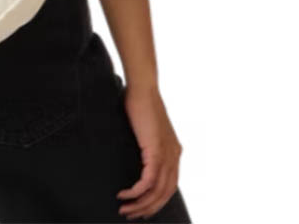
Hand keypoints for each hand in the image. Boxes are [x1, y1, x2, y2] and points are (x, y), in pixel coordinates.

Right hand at [116, 83, 182, 219]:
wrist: (143, 87)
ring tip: (125, 209)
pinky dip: (136, 192)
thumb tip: (135, 149)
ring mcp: (166, 154)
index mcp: (173, 151)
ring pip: (157, 192)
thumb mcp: (146, 128)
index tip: (141, 208)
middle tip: (131, 215)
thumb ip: (146, 142)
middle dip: (148, 208)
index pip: (169, 185)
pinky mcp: (155, 151)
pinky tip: (125, 194)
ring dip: (140, 204)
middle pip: (165, 194)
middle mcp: (174, 156)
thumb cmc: (141, 101)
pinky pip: (148, 182)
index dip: (156, 200)